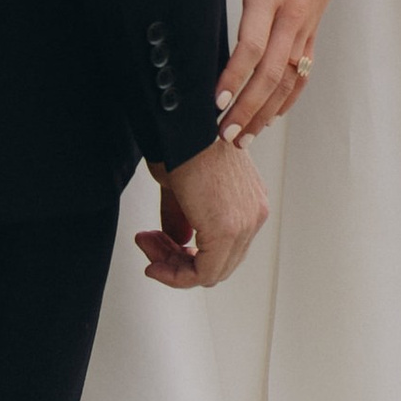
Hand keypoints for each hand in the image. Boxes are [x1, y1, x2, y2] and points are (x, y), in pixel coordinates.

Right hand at [136, 133, 268, 288]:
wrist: (182, 126)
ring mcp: (246, 224)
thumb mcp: (182, 187)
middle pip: (218, 264)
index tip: (157, 245)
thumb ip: (183, 218)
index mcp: (249, 201)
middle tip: (148, 245)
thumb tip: (178, 240)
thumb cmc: (182, 142)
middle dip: (176, 260)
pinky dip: (175, 274)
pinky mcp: (228, 231)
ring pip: (209, 272)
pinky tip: (154, 264)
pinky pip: (203, 273)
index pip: (224, 248)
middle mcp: (254, 214)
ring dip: (171, 266)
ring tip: (146, 245)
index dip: (186, 254)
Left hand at [216, 0, 357, 140]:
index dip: (234, 76)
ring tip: (243, 138)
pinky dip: (288, 99)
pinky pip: (302, 72)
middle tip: (222, 135)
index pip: (252, 44)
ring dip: (267, 112)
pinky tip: (271, 117)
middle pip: (270, 73)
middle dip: (247, 108)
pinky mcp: (313, 29)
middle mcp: (290, 15)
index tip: (215, 101)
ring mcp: (305, 25)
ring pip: (289, 79)